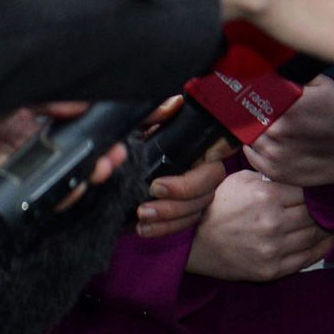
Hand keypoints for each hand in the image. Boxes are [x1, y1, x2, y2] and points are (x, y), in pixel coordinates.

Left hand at [0, 103, 126, 198]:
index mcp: (31, 120)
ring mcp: (24, 171)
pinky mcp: (12, 193)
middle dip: (103, 154)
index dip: (98, 128)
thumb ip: (49, 98)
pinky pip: (45, 198)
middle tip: (118, 151)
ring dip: (92, 174)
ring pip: (66, 178)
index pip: (74, 126)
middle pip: (76, 155)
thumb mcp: (16, 93)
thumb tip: (82, 103)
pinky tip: (80, 183)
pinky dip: (66, 194)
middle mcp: (31, 147)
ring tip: (107, 165)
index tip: (121, 126)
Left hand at [135, 94, 232, 237]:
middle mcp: (202, 173)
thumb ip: (156, 112)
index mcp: (200, 151)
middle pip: (204, 195)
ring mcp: (195, 194)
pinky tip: (143, 229)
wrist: (121, 156)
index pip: (213, 169)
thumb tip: (174, 104)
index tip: (157, 184)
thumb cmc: (140, 135)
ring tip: (142, 216)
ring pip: (193, 213)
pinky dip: (162, 229)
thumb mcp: (144, 122)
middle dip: (175, 203)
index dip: (193, 182)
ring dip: (167, 219)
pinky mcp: (182, 209)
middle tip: (146, 203)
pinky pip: (181, 224)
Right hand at [186, 170, 333, 280]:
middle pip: (312, 213)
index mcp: (266, 196)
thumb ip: (269, 176)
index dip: (316, 188)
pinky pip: (305, 259)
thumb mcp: (241, 179)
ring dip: (326, 227)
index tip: (324, 186)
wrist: (194, 240)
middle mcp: (273, 223)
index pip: (305, 190)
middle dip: (323, 207)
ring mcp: (273, 249)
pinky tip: (330, 240)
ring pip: (312, 235)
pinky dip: (321, 249)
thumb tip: (293, 172)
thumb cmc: (217, 204)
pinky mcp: (272, 270)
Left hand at [244, 75, 333, 185]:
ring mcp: (275, 154)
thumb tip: (270, 66)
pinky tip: (264, 140)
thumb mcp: (321, 83)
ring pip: (249, 136)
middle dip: (253, 111)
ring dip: (254, 129)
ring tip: (264, 123)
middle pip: (248, 116)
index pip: (253, 94)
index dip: (251, 90)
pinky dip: (254, 148)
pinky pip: (252, 157)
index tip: (252, 87)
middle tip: (260, 106)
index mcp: (285, 105)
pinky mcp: (277, 172)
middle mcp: (276, 131)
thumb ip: (293, 74)